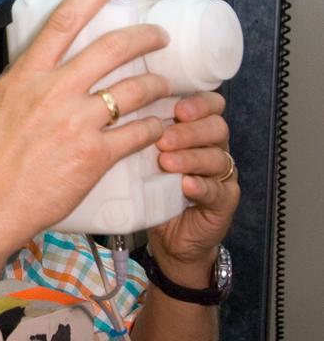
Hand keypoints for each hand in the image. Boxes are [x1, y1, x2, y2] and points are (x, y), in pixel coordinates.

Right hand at [0, 0, 172, 262]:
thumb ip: (27, 82)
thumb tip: (49, 66)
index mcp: (25, 76)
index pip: (65, 20)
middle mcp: (52, 92)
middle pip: (112, 49)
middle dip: (145, 36)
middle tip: (159, 36)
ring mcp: (76, 123)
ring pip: (134, 89)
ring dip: (157, 83)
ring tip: (165, 85)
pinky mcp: (94, 156)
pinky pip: (137, 132)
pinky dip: (153, 127)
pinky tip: (158, 127)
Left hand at [150, 90, 239, 276]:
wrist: (171, 238)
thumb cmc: (157, 192)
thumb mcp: (146, 160)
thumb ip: (142, 138)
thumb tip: (116, 117)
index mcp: (199, 133)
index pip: (211, 106)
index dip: (199, 103)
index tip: (177, 107)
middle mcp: (215, 149)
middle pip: (216, 128)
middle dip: (189, 130)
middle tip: (164, 138)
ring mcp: (222, 176)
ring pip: (217, 158)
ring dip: (191, 157)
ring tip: (167, 161)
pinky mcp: (225, 202)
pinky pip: (218, 191)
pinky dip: (202, 186)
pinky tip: (187, 185)